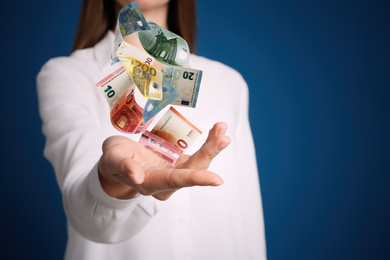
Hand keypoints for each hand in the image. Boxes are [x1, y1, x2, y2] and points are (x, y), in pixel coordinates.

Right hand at [98, 122, 230, 200]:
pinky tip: (217, 130)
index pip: (175, 181)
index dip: (196, 179)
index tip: (217, 179)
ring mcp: (176, 173)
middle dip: (209, 154)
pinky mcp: (181, 164)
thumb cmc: (114, 159)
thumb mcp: (113, 158)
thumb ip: (123, 166)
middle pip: (192, 170)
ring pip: (199, 162)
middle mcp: (167, 182)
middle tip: (223, 138)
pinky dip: (208, 142)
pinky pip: (198, 154)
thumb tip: (136, 176)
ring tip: (222, 129)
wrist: (119, 161)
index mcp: (150, 183)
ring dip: (212, 146)